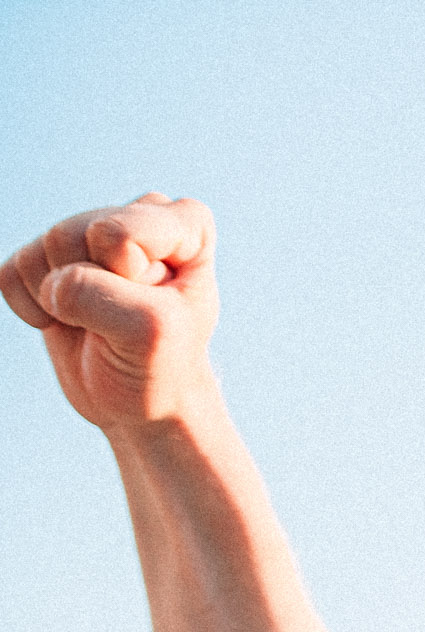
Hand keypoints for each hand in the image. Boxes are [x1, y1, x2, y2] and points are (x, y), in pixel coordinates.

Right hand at [0, 194, 220, 431]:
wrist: (141, 402)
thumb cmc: (161, 366)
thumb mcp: (148, 331)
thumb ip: (96, 294)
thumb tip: (49, 284)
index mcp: (186, 224)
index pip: (119, 232)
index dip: (125, 277)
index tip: (157, 307)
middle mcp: (140, 217)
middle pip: (74, 235)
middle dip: (90, 289)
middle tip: (123, 321)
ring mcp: (91, 233)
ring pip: (43, 247)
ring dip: (59, 301)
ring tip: (99, 323)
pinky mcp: (49, 258)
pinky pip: (13, 270)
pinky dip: (30, 307)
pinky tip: (66, 322)